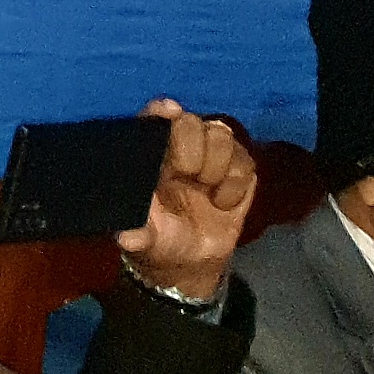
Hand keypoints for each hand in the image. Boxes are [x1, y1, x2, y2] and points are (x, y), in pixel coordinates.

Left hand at [120, 98, 252, 299]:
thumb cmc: (159, 240)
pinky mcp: (239, 169)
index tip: (169, 111)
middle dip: (191, 145)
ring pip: (221, 133)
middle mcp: (180, 149)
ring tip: (207, 190)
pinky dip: (236, 182)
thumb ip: (137, 234)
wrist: (191, 262)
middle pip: (190, 122)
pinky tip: (223, 202)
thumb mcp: (144, 241)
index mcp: (151, 158)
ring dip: (216, 163)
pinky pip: (245, 159)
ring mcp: (211, 156)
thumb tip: (127, 237)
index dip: (161, 111)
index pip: (153, 121)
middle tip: (189, 175)